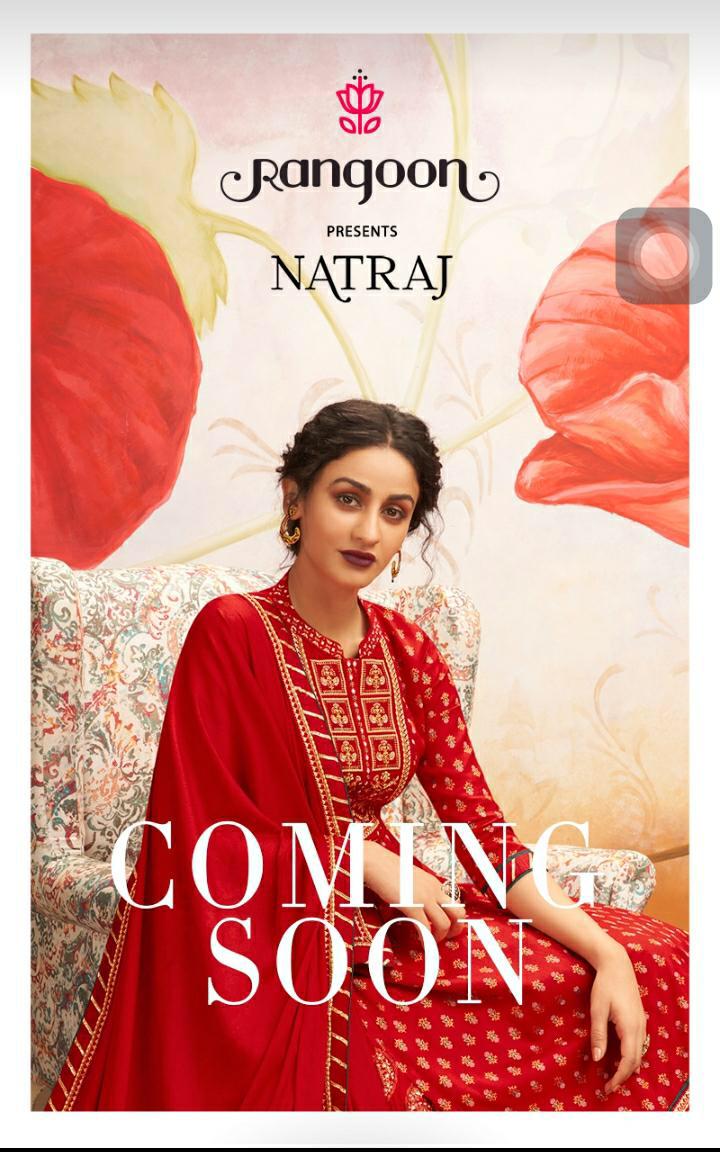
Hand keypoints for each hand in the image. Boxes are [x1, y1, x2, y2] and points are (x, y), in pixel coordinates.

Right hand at [363, 841, 465, 943]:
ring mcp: (424, 898)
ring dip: (439, 937)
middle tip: (446, 937)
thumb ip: (421, 890)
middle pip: (458, 913)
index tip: (448, 927)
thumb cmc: (388, 869)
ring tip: (430, 941)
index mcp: (435, 883)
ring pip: (444, 924)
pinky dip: (425, 940)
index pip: (455, 903)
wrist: (376, 861)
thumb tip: (422, 905)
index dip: (454, 919)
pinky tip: (420, 942)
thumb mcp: (412, 878)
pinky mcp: (412, 905)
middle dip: (455, 929)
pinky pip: (425, 928)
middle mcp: (434, 890)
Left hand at [589, 942, 647, 1094]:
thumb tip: (598, 1059)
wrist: (616, 964)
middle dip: (623, 1076)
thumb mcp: (597, 1009)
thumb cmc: (605, 985)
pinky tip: (622, 1057)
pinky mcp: (639, 1018)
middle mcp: (640, 1027)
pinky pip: (640, 1043)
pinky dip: (632, 1055)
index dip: (619, 1077)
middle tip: (609, 1086)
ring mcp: (642, 1022)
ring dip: (629, 1066)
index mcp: (630, 1027)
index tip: (608, 1087)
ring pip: (640, 1052)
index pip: (628, 1061)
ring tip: (614, 1075)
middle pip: (636, 1060)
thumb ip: (598, 1034)